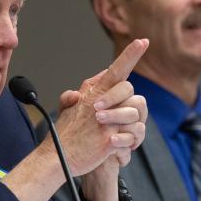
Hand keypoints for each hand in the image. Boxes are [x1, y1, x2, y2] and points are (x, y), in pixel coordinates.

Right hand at [52, 38, 147, 176]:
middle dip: (127, 102)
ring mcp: (105, 120)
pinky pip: (132, 135)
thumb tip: (98, 77)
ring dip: (128, 125)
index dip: (130, 55)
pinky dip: (126, 143)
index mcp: (91, 92)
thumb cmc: (66, 134)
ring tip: (113, 135)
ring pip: (134, 113)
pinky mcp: (109, 138)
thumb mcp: (70, 107)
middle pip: (129, 89)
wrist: (57, 158)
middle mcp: (99, 101)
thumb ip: (85, 91)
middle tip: (111, 116)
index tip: (144, 41)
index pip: (115, 70)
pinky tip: (113, 148)